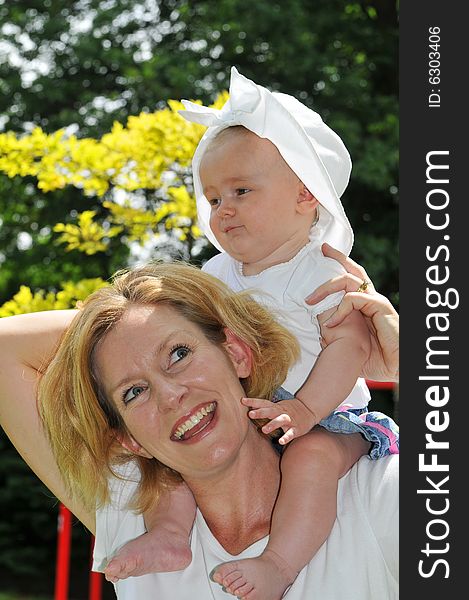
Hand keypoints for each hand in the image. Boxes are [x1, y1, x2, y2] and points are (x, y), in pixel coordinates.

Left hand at [242, 397, 318, 444]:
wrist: (309, 409)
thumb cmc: (289, 409)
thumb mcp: (277, 406)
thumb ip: (265, 407)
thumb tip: (249, 407)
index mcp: (276, 407)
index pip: (263, 402)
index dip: (253, 401)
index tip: (242, 401)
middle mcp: (282, 412)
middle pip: (270, 411)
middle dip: (260, 412)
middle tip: (250, 414)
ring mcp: (289, 420)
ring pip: (281, 421)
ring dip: (272, 424)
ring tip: (264, 430)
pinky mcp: (296, 428)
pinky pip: (291, 433)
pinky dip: (287, 437)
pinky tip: (281, 441)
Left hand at [305, 243, 398, 381]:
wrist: (396, 367)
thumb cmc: (376, 359)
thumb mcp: (351, 344)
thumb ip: (337, 335)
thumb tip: (320, 333)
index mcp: (365, 305)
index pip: (351, 280)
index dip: (338, 267)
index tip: (323, 257)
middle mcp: (371, 298)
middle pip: (354, 270)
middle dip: (337, 258)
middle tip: (322, 250)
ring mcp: (376, 302)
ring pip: (350, 281)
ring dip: (326, 288)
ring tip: (310, 300)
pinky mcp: (380, 308)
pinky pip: (354, 300)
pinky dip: (339, 309)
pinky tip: (330, 324)